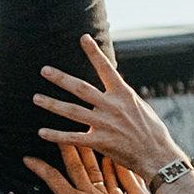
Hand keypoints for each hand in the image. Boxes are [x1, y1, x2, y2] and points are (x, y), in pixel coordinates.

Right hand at [19, 144, 130, 193]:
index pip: (52, 178)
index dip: (39, 167)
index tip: (28, 158)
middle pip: (76, 166)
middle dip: (67, 148)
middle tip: (62, 134)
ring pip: (96, 168)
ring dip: (90, 152)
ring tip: (87, 137)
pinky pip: (116, 179)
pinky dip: (114, 167)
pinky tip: (114, 157)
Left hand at [33, 34, 185, 177]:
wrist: (158, 156)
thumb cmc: (151, 131)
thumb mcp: (140, 107)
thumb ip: (122, 96)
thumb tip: (114, 82)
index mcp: (123, 94)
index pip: (107, 69)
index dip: (95, 53)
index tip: (84, 38)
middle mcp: (112, 106)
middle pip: (81, 89)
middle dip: (61, 79)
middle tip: (44, 70)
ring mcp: (105, 124)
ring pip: (72, 111)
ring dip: (52, 104)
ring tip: (36, 98)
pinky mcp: (100, 142)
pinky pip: (73, 138)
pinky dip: (56, 135)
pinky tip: (41, 132)